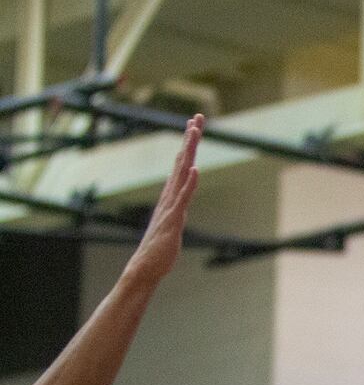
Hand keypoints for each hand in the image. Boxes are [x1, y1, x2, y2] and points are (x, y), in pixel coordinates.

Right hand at [124, 114, 202, 283]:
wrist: (145, 268)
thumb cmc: (159, 249)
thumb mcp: (172, 223)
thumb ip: (176, 210)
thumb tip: (180, 201)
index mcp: (171, 196)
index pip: (181, 164)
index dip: (188, 145)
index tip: (194, 125)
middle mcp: (169, 196)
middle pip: (181, 161)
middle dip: (190, 139)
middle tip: (198, 117)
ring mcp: (170, 206)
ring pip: (181, 173)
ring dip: (189, 152)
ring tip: (194, 132)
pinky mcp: (173, 219)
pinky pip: (182, 198)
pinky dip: (189, 183)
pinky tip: (194, 169)